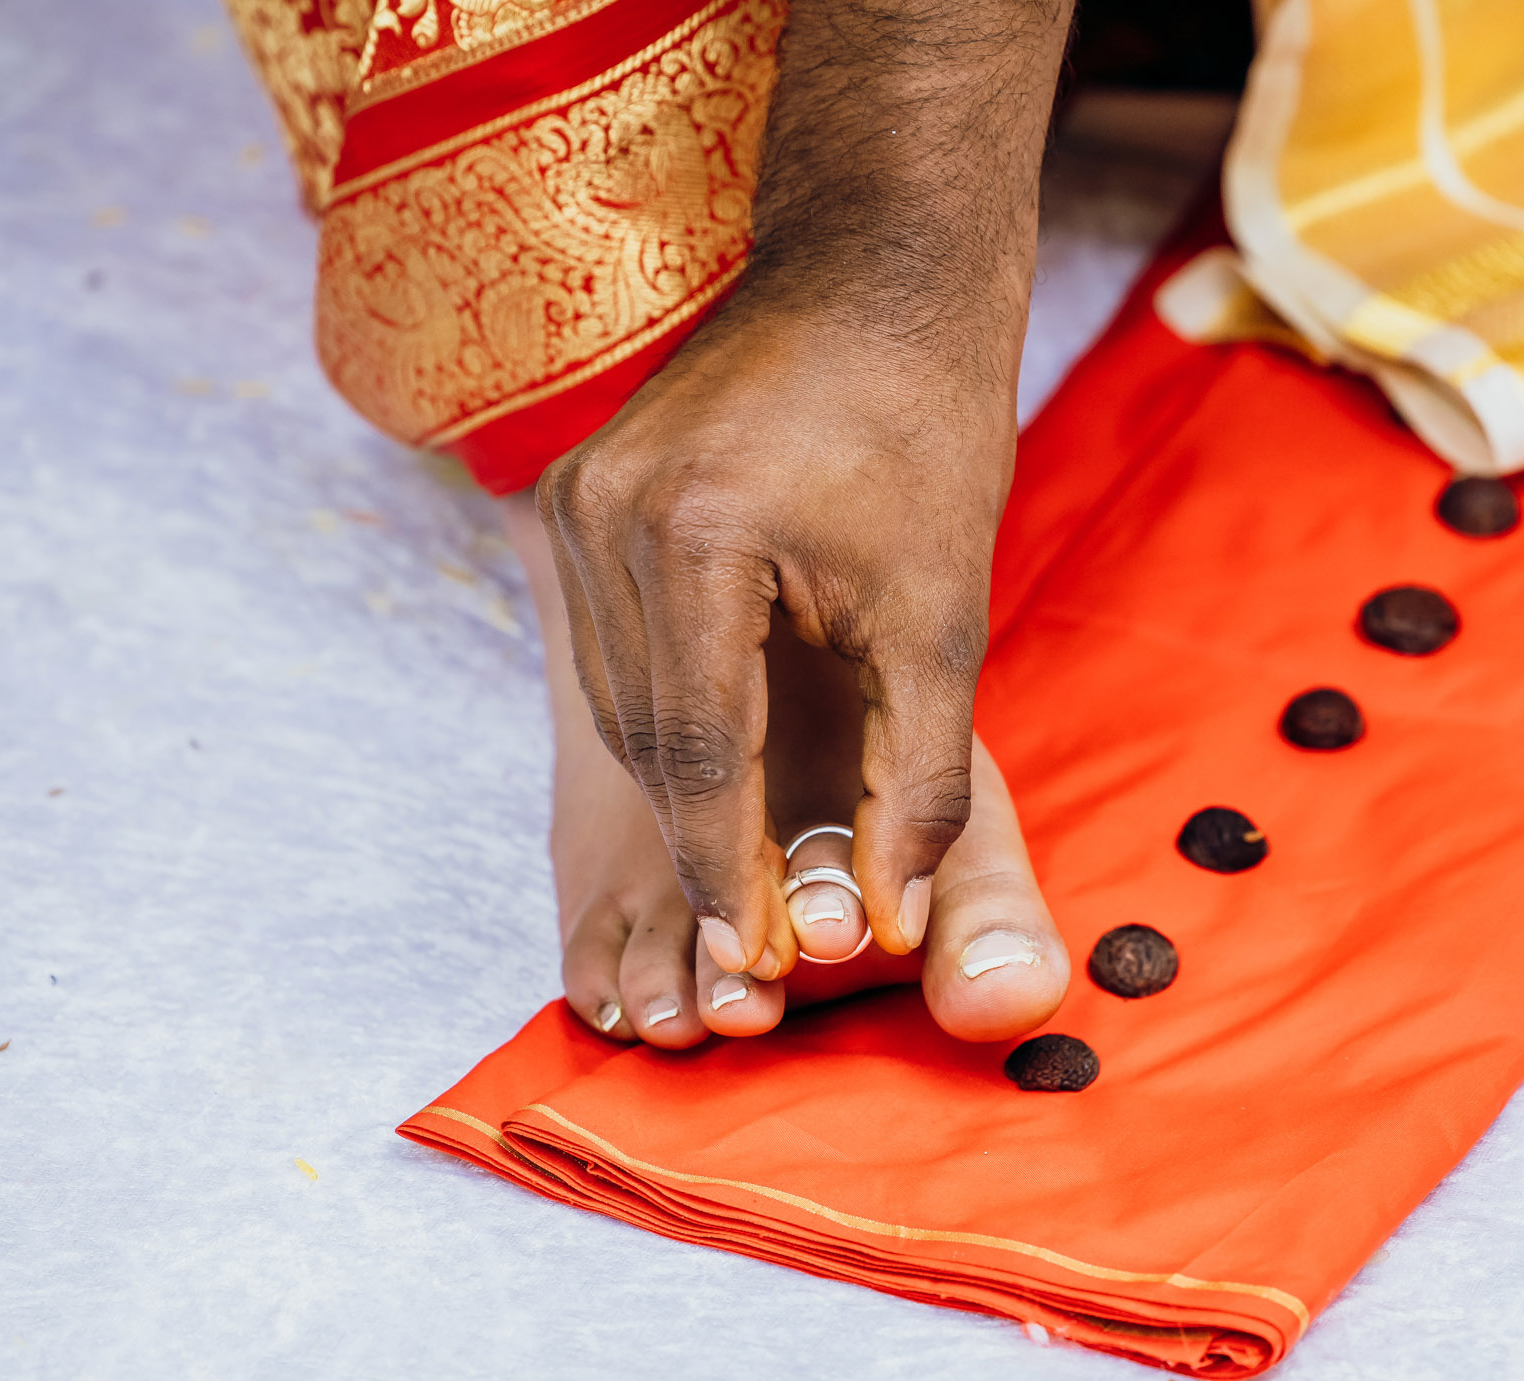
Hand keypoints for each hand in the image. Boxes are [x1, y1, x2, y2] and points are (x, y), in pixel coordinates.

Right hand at [535, 0, 1070, 981]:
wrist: (878, 276)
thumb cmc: (927, 431)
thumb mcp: (946, 616)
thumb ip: (921, 775)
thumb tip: (895, 915)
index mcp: (694, 537)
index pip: (695, 752)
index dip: (729, 868)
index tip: (756, 959)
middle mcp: (605, 513)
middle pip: (640, 737)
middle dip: (703, 846)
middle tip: (755, 945)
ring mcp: (577, 495)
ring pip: (615, 701)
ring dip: (680, 792)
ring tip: (741, 881)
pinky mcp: (580, 491)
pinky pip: (611, 647)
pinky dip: (663, 721)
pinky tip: (713, 776)